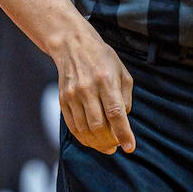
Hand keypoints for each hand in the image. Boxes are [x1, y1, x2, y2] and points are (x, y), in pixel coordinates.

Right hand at [52, 23, 135, 154]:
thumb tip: (123, 121)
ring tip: (106, 146)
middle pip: (98, 126)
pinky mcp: (63, 99)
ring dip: (96, 143)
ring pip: (84, 129)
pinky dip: (82, 138)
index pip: (115, 114)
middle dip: (109, 142)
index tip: (129, 147)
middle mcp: (88, 89)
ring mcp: (73, 95)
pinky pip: (72, 125)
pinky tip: (91, 140)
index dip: (123, 133)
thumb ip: (125, 98)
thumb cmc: (102, 58)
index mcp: (106, 81)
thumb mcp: (122, 73)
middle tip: (116, 146)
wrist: (72, 44)